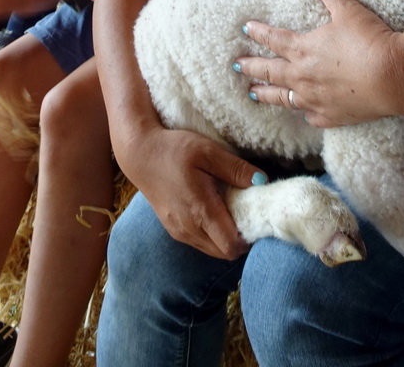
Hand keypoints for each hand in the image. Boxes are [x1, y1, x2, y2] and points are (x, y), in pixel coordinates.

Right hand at [121, 124, 266, 258]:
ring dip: (226, 237)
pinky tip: (215, 210)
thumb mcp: (208, 152)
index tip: (258, 218)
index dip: (250, 238)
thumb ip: (236, 169)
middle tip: (249, 213)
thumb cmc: (175, 150)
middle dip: (241, 239)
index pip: (232, 247)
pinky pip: (200, 242)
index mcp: (201, 212)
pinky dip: (213, 234)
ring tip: (232, 209)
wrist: (140, 154)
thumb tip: (263, 181)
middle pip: (225, 253)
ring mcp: (179, 232)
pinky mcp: (173, 229)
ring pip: (212, 249)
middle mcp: (189, 229)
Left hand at [237, 0, 403, 127]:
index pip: (274, 39)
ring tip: (253, 94)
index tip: (245, 29)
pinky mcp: (333, 115)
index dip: (258, 33)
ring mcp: (316, 99)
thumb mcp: (349, 10)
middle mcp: (303, 76)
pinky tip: (303, 112)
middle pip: (270, 72)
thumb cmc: (369, 41)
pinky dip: (305, 112)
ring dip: (267, 94)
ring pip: (283, 98)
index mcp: (304, 49)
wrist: (394, 76)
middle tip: (237, 65)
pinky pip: (312, 116)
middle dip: (252, 67)